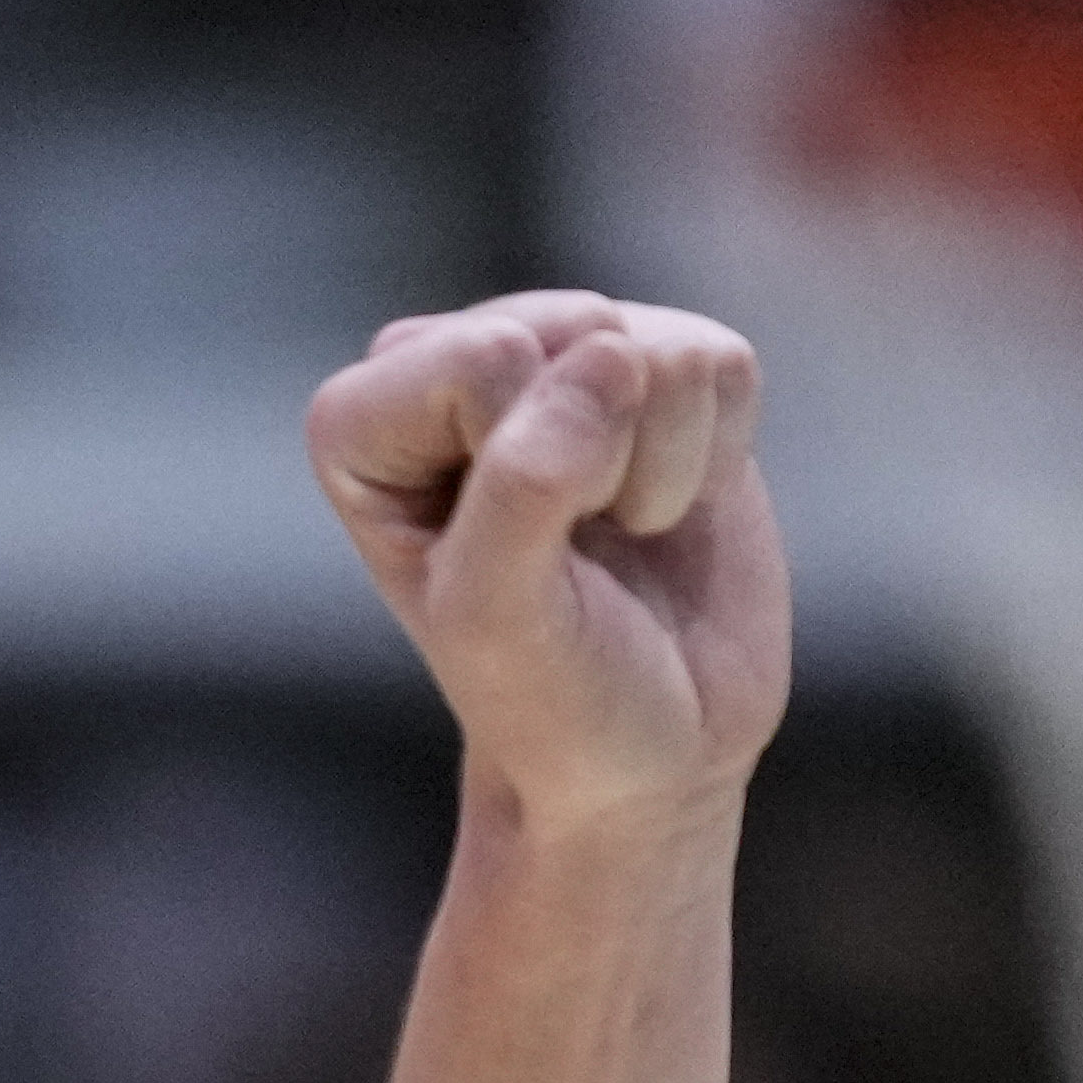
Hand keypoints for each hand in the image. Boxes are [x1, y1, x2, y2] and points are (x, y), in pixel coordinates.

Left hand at [311, 292, 783, 841]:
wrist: (646, 750)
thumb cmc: (546, 699)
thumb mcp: (500, 620)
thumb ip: (522, 489)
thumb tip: (613, 356)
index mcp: (361, 422)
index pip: (482, 360)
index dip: (528, 464)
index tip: (514, 557)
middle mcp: (452, 368)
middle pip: (576, 331)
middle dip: (601, 458)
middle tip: (572, 552)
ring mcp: (561, 359)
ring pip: (658, 350)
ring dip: (661, 467)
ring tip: (614, 537)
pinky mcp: (662, 371)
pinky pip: (721, 364)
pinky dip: (714, 456)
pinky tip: (663, 510)